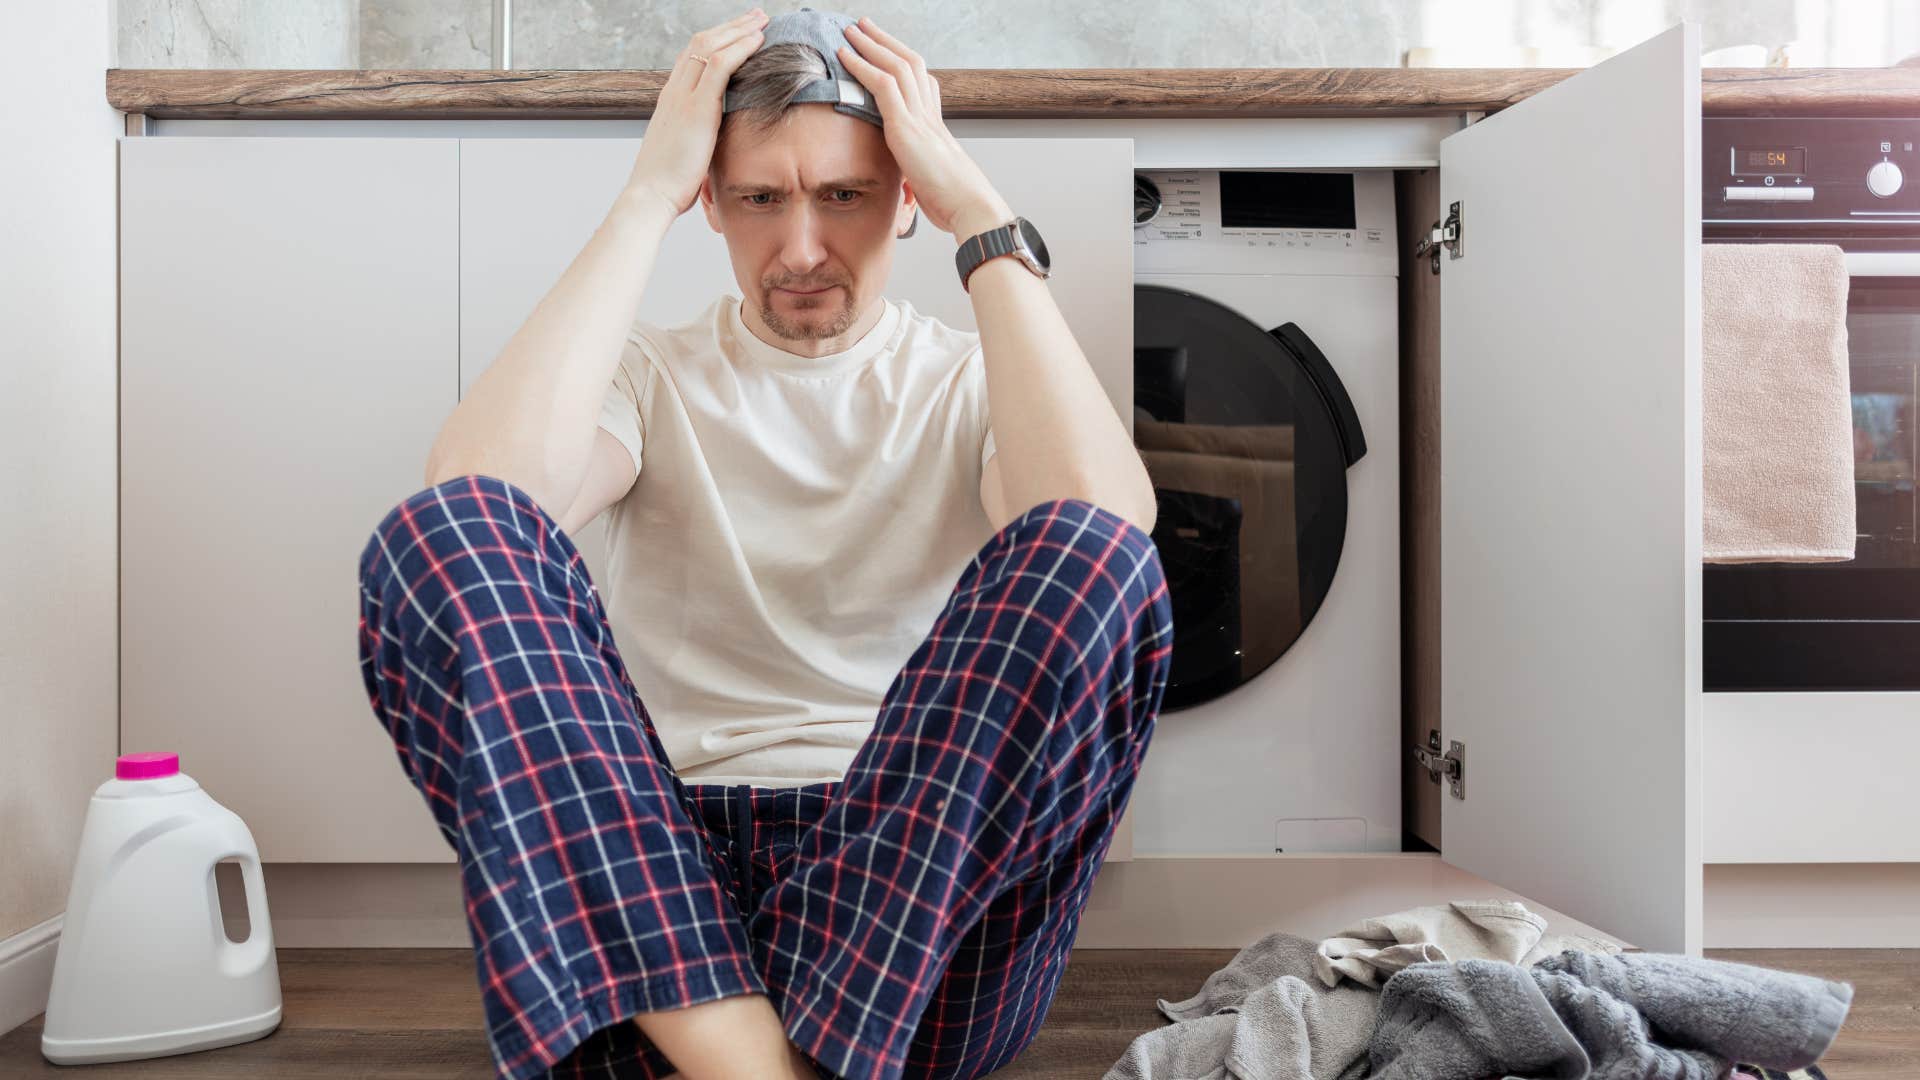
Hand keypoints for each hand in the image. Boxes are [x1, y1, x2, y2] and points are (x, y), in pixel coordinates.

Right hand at [625, 8, 770, 215]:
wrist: (651, 195)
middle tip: (755, 16)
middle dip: (731, 26)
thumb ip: (696, 139)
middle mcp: (674, 91)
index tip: (738, 33)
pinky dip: (740, 48)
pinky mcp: (696, 108)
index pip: (691, 57)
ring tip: (762, 19)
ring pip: (710, 46)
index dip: (716, 40)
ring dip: (739, 29)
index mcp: (670, 101)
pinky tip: (758, 41)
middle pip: (701, 43)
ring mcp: (683, 96)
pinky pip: (720, 66)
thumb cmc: (667, 184)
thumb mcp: (683, 153)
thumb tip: (711, 146)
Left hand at [835, 17, 1012, 239]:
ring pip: (896, 66)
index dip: (903, 62)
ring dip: (871, 45)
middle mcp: (930, 115)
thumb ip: (917, 176)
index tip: (887, 50)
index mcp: (936, 126)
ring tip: (851, 31)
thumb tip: (911, 189)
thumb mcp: (930, 183)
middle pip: (909, 63)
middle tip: (864, 26)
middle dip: (885, 41)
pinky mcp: (907, 128)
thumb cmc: (953, 203)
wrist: (969, 207)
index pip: (922, 82)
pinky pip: (882, 86)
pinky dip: (862, 67)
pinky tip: (845, 57)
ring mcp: (920, 118)